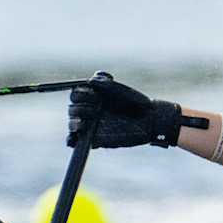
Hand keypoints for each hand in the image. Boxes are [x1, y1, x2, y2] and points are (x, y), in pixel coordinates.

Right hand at [67, 74, 190, 147]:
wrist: (150, 118)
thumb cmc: (135, 102)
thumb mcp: (119, 90)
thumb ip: (104, 83)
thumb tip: (90, 80)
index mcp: (91, 97)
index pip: (75, 95)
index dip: (81, 95)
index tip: (95, 96)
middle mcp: (89, 110)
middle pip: (72, 110)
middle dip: (80, 109)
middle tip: (96, 110)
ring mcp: (91, 125)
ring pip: (73, 125)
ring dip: (75, 124)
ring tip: (85, 124)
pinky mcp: (96, 139)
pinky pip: (77, 142)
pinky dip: (72, 141)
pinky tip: (73, 140)